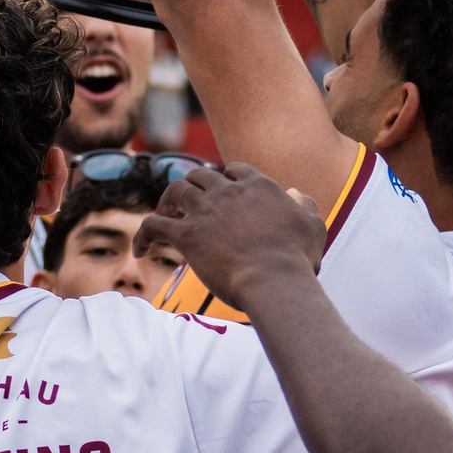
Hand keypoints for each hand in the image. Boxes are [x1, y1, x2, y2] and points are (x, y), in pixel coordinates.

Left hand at [136, 164, 324, 310]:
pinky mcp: (187, 234)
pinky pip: (153, 225)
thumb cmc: (297, 260)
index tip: (220, 193)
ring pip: (175, 191)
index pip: (233, 170)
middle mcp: (228, 191)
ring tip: (165, 216)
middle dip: (193, 186)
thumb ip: (304, 205)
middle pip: (200, 175)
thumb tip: (295, 194)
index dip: (223, 179)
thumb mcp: (313, 227)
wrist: (275, 281)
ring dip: (167, 201)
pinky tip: (139, 249)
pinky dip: (142, 235)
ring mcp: (205, 210)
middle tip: (188, 203)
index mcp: (258, 186)